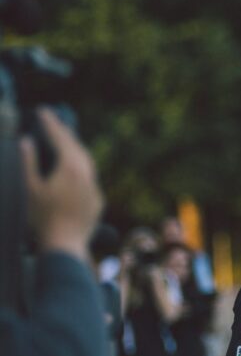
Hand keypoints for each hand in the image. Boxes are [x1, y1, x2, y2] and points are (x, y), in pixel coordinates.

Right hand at [21, 109, 102, 259]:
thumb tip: (27, 142)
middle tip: (54, 121)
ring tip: (64, 141)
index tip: (44, 110)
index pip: (60, 139)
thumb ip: (29, 163)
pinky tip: (74, 171)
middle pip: (77, 147)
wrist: (65, 245)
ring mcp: (95, 188)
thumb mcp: (30, 188)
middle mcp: (87, 174)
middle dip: (65, 133)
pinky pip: (90, 178)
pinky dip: (81, 168)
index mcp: (71, 167)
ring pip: (87, 162)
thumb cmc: (43, 218)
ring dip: (75, 150)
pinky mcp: (97, 201)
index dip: (51, 123)